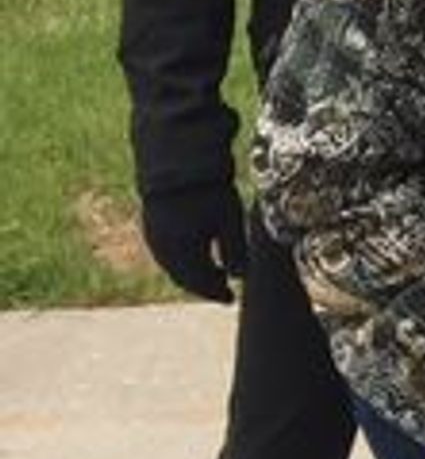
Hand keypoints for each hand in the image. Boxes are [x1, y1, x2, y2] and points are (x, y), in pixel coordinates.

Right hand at [140, 182, 244, 304]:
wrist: (176, 159)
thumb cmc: (208, 190)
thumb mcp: (228, 220)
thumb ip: (235, 250)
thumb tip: (239, 276)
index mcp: (180, 252)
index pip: (199, 282)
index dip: (215, 292)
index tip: (230, 299)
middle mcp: (161, 249)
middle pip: (184, 277)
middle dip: (204, 285)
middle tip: (223, 290)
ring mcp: (153, 236)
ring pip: (174, 265)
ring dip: (193, 272)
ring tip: (214, 272)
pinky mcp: (152, 223)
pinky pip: (167, 251)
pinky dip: (183, 258)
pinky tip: (197, 253)